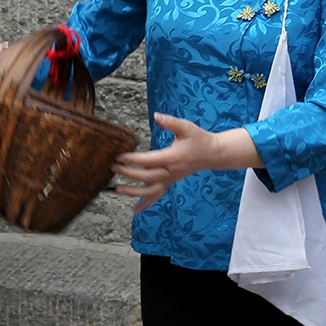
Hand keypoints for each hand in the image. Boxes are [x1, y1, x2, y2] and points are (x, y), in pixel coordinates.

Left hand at [111, 114, 253, 212]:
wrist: (212, 154)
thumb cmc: (199, 139)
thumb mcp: (186, 127)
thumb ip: (170, 122)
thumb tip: (156, 116)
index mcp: (172, 158)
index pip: (149, 160)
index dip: (133, 160)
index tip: (120, 157)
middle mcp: (170, 172)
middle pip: (146, 177)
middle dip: (128, 173)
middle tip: (113, 167)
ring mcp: (170, 179)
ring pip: (150, 191)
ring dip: (133, 192)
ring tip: (117, 189)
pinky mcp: (170, 182)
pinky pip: (157, 195)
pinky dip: (145, 204)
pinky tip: (135, 210)